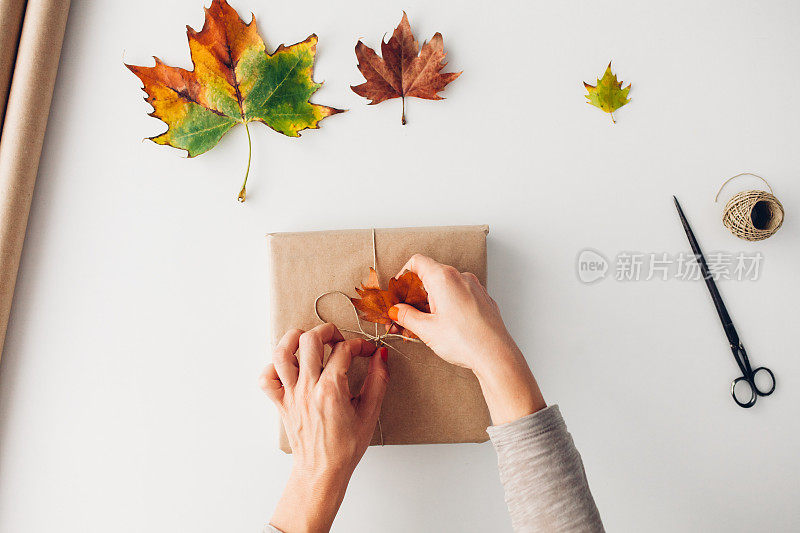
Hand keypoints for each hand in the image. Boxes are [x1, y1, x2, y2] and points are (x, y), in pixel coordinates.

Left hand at [260, 323, 388, 532]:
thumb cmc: (346, 447)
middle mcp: (308, 388)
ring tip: (307, 341)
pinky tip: (290, 368)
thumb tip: (381, 357)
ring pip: (281, 353)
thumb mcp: (370, 412)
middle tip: (337, 338)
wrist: (323, 472)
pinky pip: (266, 379)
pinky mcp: (280, 403)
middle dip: (327, 331)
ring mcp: (291, 395)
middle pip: (310, 341)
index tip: (367, 351)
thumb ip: (378, 380)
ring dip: (293, 339)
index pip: (344, 350)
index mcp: (331, 390)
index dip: (359, 344)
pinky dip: (273, 367)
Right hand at [389, 254, 544, 424]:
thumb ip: (406, 316)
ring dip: (430, 302)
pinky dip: (447, 305)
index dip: (403, 276)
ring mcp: (474, 287)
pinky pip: (459, 295)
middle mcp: (461, 277)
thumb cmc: (465, 341)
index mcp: (444, 278)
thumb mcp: (427, 330)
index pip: (416, 262)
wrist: (496, 356)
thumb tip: (396, 310)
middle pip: (430, 276)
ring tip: (422, 326)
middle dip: (414, 295)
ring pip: (445, 287)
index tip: (397, 294)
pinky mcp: (482, 299)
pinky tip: (442, 325)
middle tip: (404, 315)